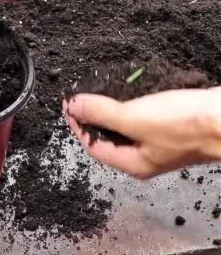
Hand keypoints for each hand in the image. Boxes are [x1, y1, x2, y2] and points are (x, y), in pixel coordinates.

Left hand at [64, 87, 220, 178]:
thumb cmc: (187, 124)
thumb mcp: (134, 118)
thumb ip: (101, 113)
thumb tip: (74, 106)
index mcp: (133, 163)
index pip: (93, 146)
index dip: (77, 125)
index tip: (68, 104)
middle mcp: (146, 157)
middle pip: (108, 137)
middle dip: (92, 117)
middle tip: (80, 97)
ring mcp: (161, 143)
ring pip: (126, 127)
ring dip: (110, 109)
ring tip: (98, 91)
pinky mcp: (174, 127)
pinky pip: (143, 117)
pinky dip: (131, 105)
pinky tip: (129, 91)